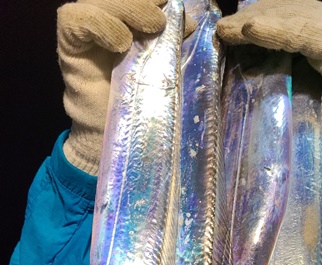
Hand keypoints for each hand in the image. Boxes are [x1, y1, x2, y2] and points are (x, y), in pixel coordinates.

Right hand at [57, 0, 195, 174]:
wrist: (114, 132)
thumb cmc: (139, 102)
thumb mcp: (161, 68)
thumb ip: (170, 42)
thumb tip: (189, 22)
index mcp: (127, 18)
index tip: (176, 9)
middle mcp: (103, 17)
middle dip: (144, 1)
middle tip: (162, 20)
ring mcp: (84, 27)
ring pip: (101, 0)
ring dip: (129, 8)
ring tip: (151, 27)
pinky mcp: (69, 41)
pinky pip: (78, 18)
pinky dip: (103, 26)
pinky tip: (121, 43)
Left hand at [217, 0, 321, 139]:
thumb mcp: (316, 81)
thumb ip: (292, 68)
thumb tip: (254, 68)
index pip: (286, 14)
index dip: (256, 21)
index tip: (228, 32)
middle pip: (283, 9)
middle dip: (249, 19)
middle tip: (219, 31)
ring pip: (287, 16)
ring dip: (253, 23)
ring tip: (225, 32)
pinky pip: (298, 31)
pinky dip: (271, 30)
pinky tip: (249, 31)